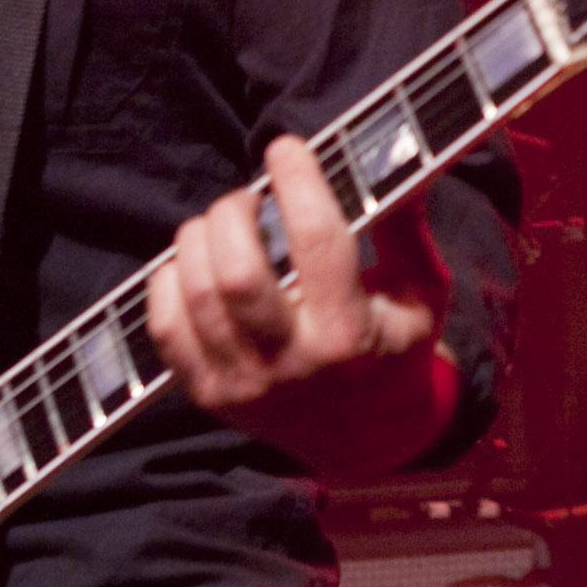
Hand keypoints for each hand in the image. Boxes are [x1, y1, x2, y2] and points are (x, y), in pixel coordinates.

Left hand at [148, 136, 456, 480]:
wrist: (369, 438)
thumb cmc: (394, 347)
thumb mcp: (422, 291)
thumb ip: (406, 227)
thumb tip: (400, 155)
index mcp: (351, 335)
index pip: (316, 241)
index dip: (297, 182)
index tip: (285, 149)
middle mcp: (294, 363)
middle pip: (237, 273)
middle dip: (233, 213)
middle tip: (247, 199)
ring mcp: (245, 384)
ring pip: (196, 294)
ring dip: (198, 239)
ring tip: (221, 227)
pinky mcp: (210, 395)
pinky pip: (164, 328)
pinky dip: (169, 283)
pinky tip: (193, 266)